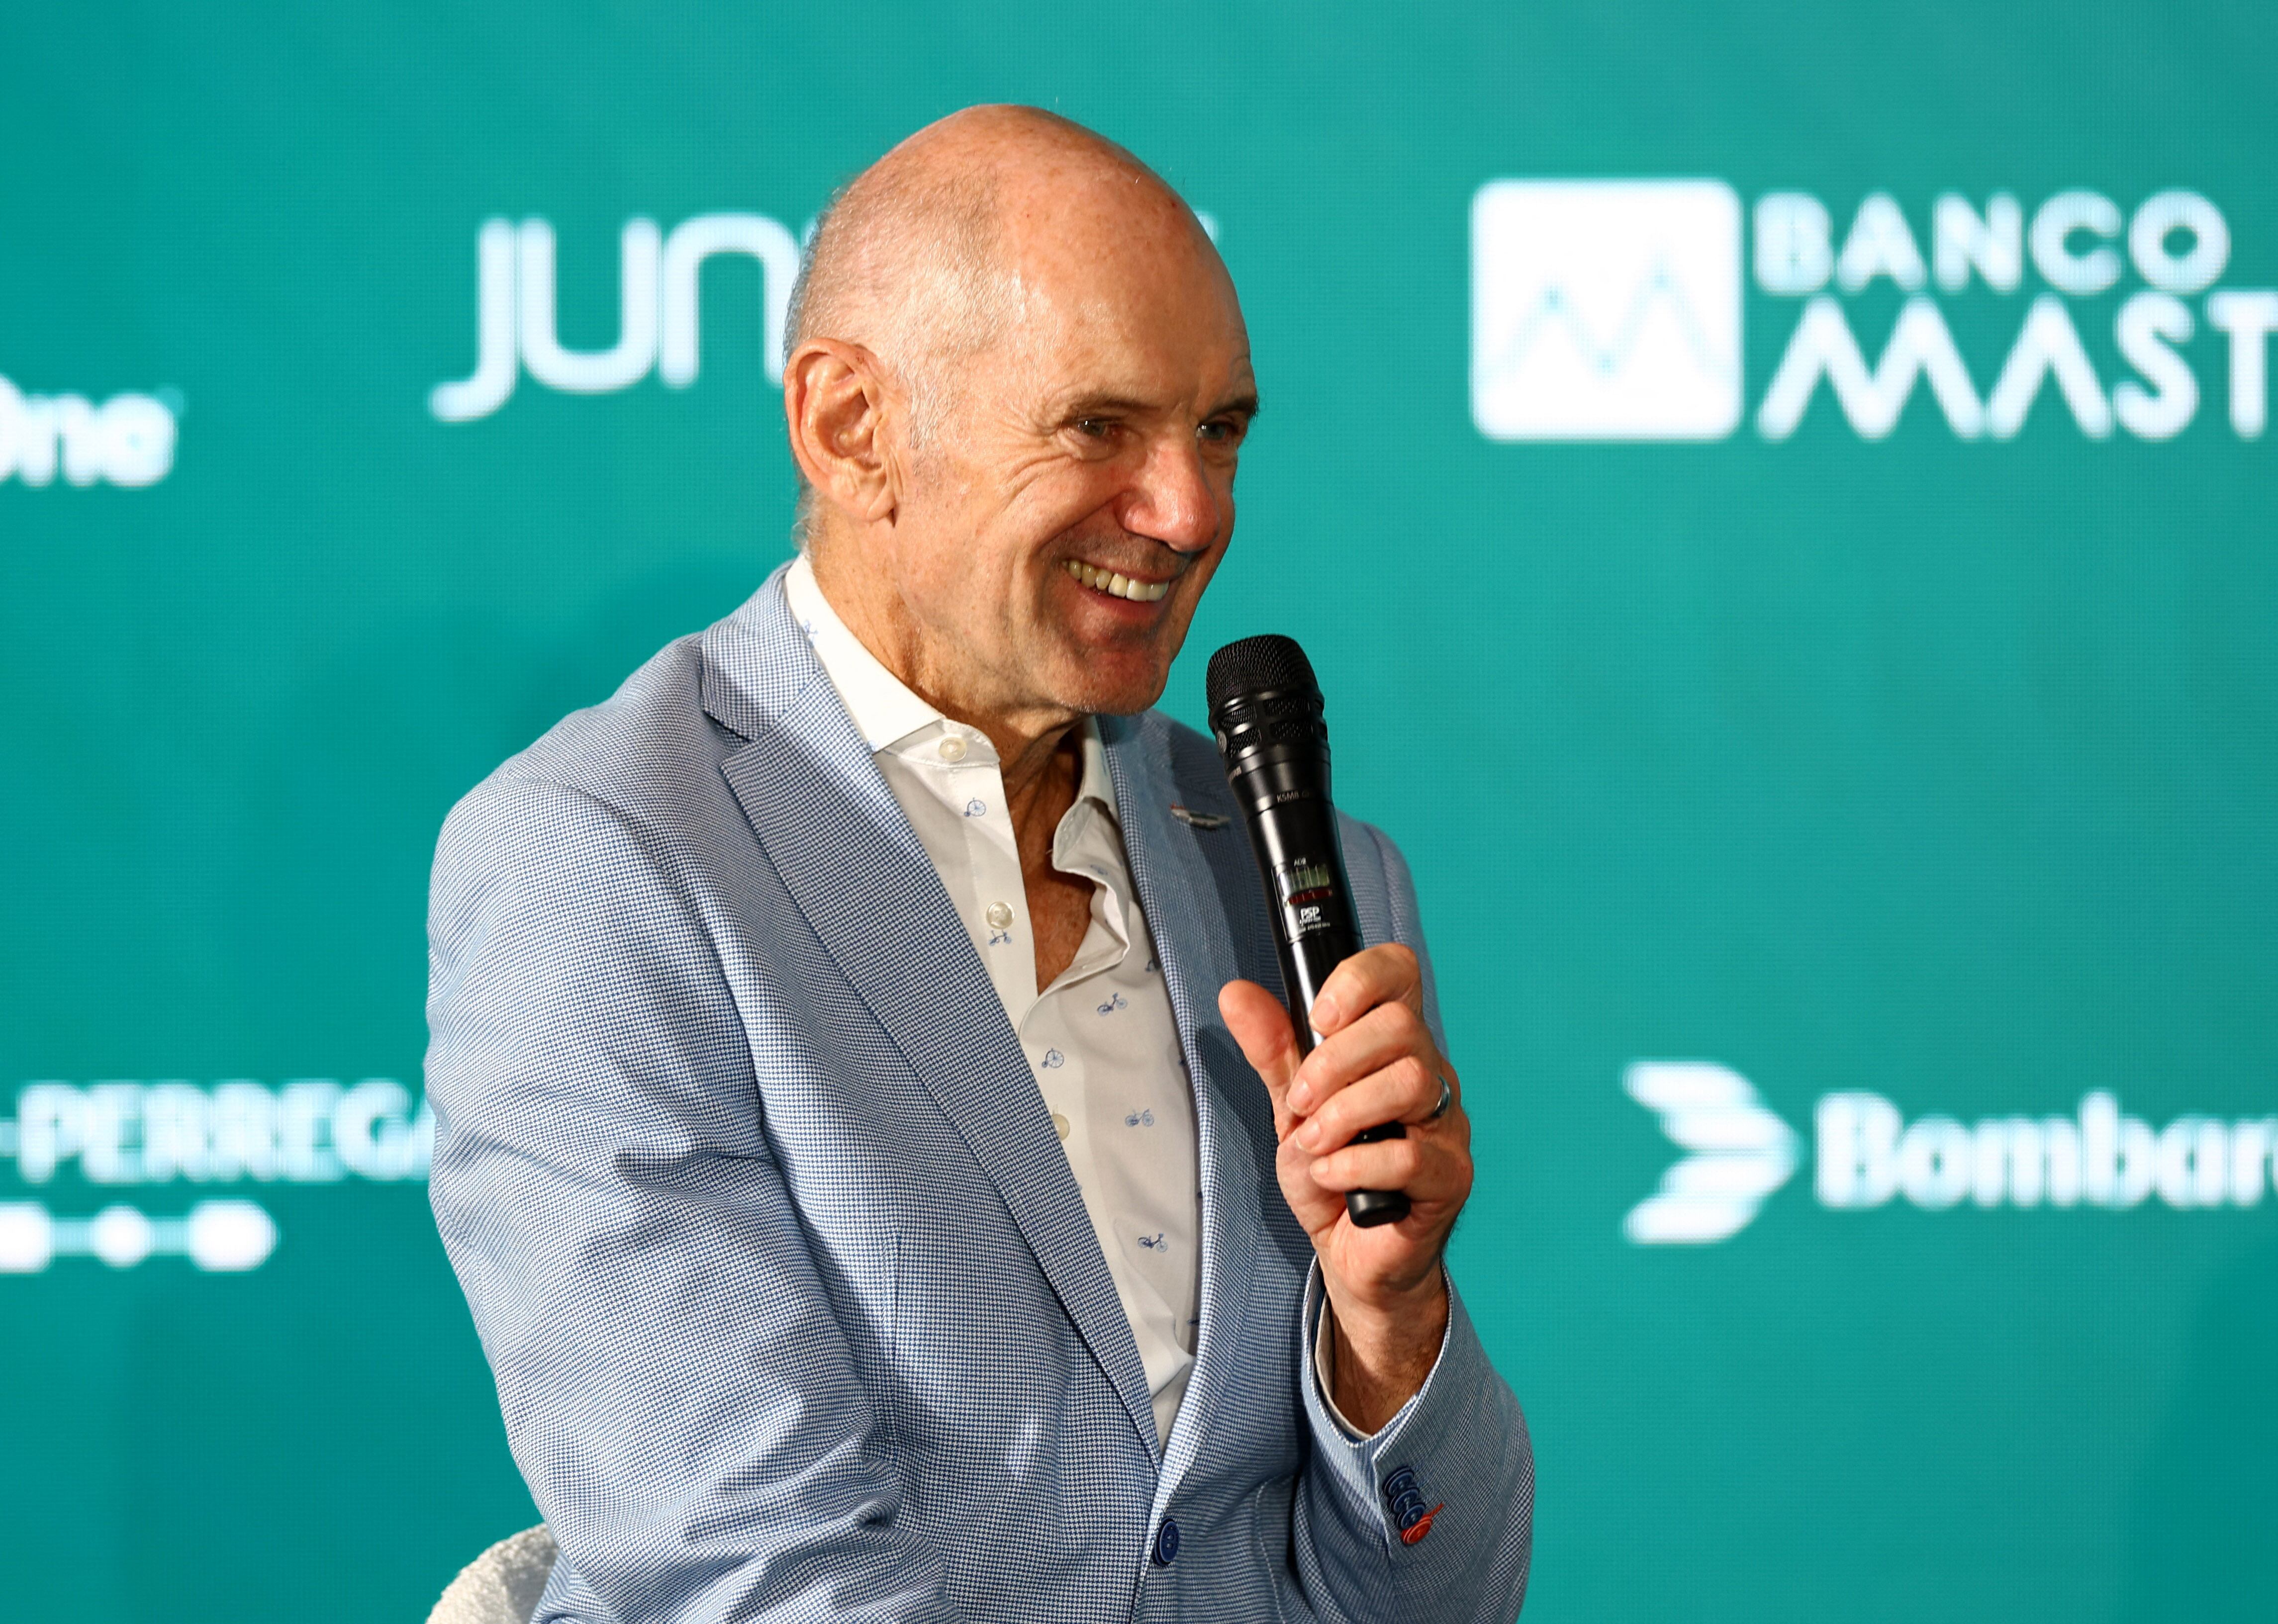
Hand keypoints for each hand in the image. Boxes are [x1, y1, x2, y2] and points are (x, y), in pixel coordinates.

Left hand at [1219, 944, 1471, 1431]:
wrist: (1351, 1256)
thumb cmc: (1332, 1175)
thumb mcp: (1292, 1106)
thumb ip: (1272, 1050)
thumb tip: (1237, 994)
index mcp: (1394, 1047)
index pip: (1399, 974)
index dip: (1361, 977)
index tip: (1319, 1014)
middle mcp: (1430, 1076)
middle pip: (1400, 1026)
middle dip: (1333, 1062)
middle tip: (1301, 1104)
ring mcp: (1447, 1126)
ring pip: (1411, 1081)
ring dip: (1343, 1113)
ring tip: (1314, 1144)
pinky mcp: (1449, 1177)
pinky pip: (1408, 1155)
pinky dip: (1354, 1164)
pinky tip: (1332, 1177)